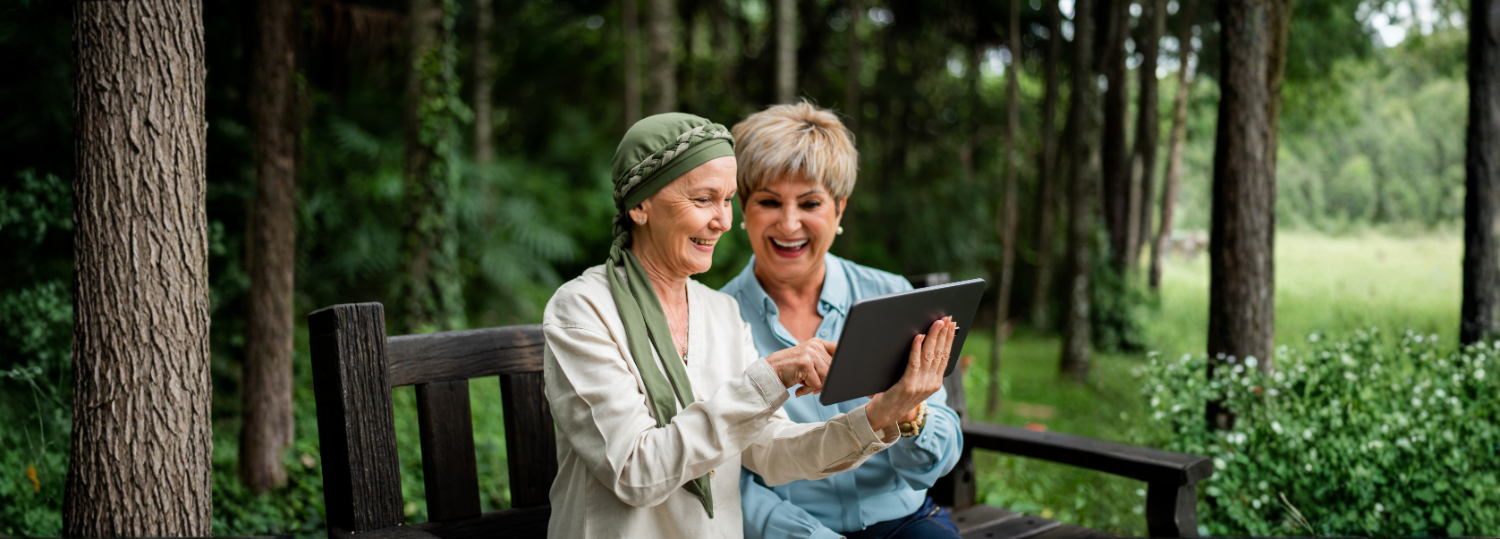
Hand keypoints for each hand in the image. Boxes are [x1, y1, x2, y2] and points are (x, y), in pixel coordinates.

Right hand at [764, 338, 836, 396]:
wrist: (770, 372)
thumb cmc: (790, 370)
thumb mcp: (808, 361)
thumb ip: (823, 363)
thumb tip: (841, 375)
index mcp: (818, 343)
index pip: (839, 349)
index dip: (842, 362)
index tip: (843, 371)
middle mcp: (815, 346)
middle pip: (833, 369)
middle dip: (824, 381)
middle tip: (812, 385)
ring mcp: (810, 353)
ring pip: (826, 377)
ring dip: (815, 386)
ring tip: (804, 385)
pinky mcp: (805, 364)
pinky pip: (816, 383)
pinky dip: (808, 389)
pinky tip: (799, 387)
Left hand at [865, 317, 953, 431]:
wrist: (882, 416)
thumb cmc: (895, 395)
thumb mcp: (913, 382)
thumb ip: (919, 367)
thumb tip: (922, 340)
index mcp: (934, 382)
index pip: (945, 357)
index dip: (949, 340)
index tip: (951, 325)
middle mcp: (930, 384)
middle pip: (939, 354)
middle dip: (943, 334)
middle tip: (945, 319)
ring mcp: (920, 386)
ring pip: (929, 356)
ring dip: (933, 337)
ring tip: (935, 323)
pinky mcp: (907, 386)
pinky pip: (914, 363)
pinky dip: (916, 348)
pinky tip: (918, 337)